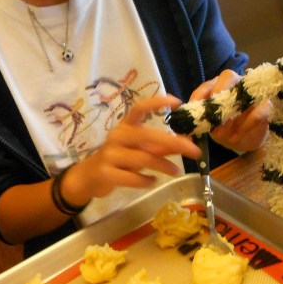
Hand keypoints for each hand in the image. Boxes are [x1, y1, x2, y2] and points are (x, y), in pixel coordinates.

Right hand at [62, 94, 201, 202]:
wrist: (88, 176)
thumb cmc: (118, 159)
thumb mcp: (138, 150)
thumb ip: (159, 147)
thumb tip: (185, 144)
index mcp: (125, 126)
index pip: (140, 107)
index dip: (157, 102)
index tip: (177, 103)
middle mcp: (117, 136)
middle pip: (148, 135)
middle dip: (174, 143)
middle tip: (193, 150)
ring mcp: (110, 154)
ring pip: (143, 158)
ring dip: (163, 165)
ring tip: (176, 171)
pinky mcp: (107, 173)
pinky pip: (132, 177)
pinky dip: (146, 180)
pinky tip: (153, 181)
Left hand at [189, 69, 269, 153]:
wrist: (246, 139)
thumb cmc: (225, 127)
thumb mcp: (210, 123)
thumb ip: (201, 118)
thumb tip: (190, 122)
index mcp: (219, 85)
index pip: (207, 84)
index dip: (199, 95)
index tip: (192, 110)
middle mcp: (236, 83)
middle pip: (228, 77)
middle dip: (217, 99)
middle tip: (210, 121)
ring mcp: (253, 93)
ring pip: (242, 94)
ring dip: (230, 117)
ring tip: (220, 136)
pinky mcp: (266, 106)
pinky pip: (257, 113)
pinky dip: (244, 127)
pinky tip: (234, 139)